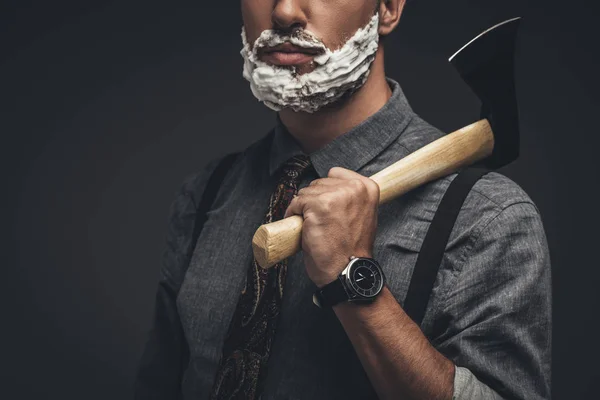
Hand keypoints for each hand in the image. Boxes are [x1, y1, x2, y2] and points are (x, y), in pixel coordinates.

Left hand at [283, 167, 379, 287]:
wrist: (347, 271)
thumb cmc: (351, 249)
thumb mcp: (362, 215)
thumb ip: (350, 199)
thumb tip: (328, 189)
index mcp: (368, 187)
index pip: (335, 174)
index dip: (326, 192)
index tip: (326, 208)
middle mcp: (354, 187)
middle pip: (320, 183)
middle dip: (314, 200)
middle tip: (319, 221)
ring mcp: (336, 195)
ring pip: (307, 191)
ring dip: (304, 208)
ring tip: (313, 226)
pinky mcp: (318, 204)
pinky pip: (296, 202)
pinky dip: (293, 214)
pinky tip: (303, 227)